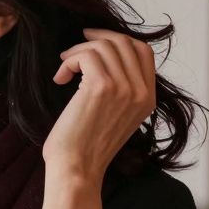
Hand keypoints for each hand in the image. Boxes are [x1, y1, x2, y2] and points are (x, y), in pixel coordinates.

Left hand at [43, 28, 155, 182]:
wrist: (76, 169)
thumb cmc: (86, 146)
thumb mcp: (117, 117)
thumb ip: (122, 91)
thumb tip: (106, 59)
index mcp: (148, 99)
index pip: (143, 51)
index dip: (117, 40)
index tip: (95, 42)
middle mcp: (140, 92)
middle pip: (124, 42)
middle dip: (96, 39)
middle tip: (74, 49)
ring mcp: (124, 88)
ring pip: (103, 46)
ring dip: (77, 52)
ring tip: (64, 69)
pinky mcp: (101, 87)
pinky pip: (85, 55)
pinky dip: (68, 61)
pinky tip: (60, 78)